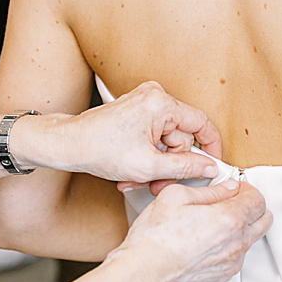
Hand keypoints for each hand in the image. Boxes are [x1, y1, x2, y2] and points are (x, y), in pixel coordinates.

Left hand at [12, 81, 222, 184]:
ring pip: (165, 143)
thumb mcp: (148, 166)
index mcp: (161, 103)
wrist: (66, 145)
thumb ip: (186, 167)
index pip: (202, 124)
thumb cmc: (97, 149)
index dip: (211, 148)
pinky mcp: (134, 114)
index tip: (214, 166)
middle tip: (160, 184)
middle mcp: (154, 97)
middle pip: (181, 138)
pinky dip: (145, 158)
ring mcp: (143, 104)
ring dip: (155, 166)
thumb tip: (209, 167)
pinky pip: (152, 139)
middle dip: (171, 165)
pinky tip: (131, 173)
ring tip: (138, 179)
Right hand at [107, 179, 271, 281]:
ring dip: (241, 226)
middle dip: (252, 207)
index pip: (258, 199)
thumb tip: (226, 187)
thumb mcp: (176, 196)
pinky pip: (237, 255)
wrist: (144, 271)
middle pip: (264, 220)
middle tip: (231, 201)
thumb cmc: (155, 237)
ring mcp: (232, 261)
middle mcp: (237, 243)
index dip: (246, 189)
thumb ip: (209, 190)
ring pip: (251, 238)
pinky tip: (206, 240)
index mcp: (229, 219)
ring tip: (213, 222)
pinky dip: (229, 245)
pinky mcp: (223, 275)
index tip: (234, 187)